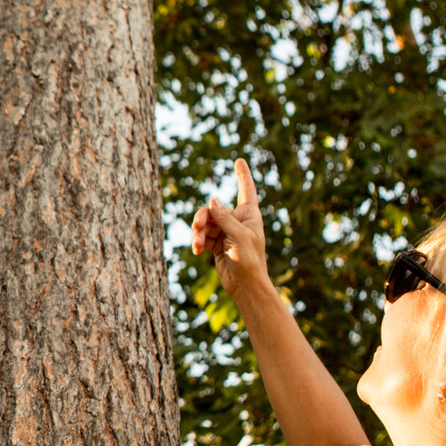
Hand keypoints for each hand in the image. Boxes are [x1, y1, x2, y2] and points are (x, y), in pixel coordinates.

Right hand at [190, 158, 270, 298]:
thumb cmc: (249, 260)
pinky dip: (198, 242)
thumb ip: (224, 217)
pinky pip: (203, 236)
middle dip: (204, 217)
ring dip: (199, 232)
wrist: (246, 285)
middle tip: (197, 226)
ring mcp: (226, 232)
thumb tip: (213, 200)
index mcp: (249, 215)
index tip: (240, 160)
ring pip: (206, 223)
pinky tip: (196, 250)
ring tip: (196, 244)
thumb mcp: (238, 236)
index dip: (243, 174)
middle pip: (215, 209)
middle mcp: (238, 221)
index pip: (246, 189)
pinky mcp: (217, 244)